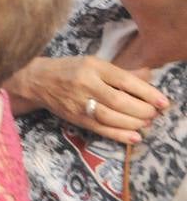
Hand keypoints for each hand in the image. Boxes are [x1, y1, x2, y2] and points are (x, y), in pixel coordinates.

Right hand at [17, 56, 165, 143]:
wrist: (36, 80)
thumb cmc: (69, 70)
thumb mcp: (93, 63)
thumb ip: (121, 72)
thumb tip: (148, 77)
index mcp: (92, 66)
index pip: (124, 80)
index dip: (146, 92)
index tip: (163, 102)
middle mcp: (85, 83)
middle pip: (119, 101)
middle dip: (142, 110)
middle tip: (154, 114)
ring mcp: (78, 102)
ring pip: (111, 117)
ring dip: (133, 123)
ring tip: (146, 123)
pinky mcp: (75, 117)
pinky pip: (101, 129)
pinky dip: (120, 135)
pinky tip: (134, 137)